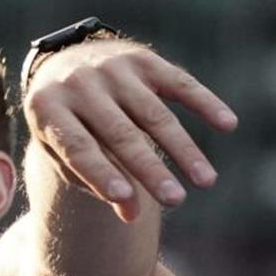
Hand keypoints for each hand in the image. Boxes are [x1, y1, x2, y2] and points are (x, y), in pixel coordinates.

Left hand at [24, 39, 237, 221]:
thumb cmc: (66, 124)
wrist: (63, 66)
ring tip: (205, 181)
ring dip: (183, 148)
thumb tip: (131, 216)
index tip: (125, 200)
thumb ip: (92, 181)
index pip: (78, 147)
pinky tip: (227, 124)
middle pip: (120, 134)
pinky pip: (179, 83)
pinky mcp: (141, 59)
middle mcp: (78, 84)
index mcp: (48, 110)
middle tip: (175, 200)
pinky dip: (204, 102)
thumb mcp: (63, 152)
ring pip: (153, 114)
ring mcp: (111, 68)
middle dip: (149, 169)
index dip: (101, 174)